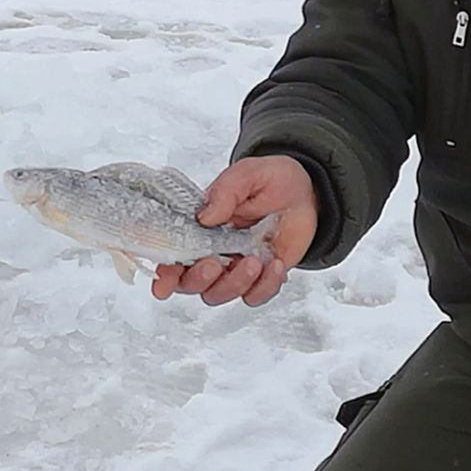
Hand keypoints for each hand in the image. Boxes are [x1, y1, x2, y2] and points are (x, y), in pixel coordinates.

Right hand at [152, 155, 316, 306]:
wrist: (306, 192)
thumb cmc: (271, 181)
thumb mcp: (247, 175)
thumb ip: (225, 192)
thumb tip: (205, 217)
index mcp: (200, 228)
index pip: (173, 256)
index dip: (165, 274)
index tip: (164, 283)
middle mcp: (213, 252)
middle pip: (192, 283)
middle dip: (200, 278)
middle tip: (215, 262)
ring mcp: (236, 267)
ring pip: (221, 293)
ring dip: (235, 282)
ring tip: (256, 260)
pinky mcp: (261, 277)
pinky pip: (255, 296)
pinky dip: (265, 286)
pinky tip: (276, 265)